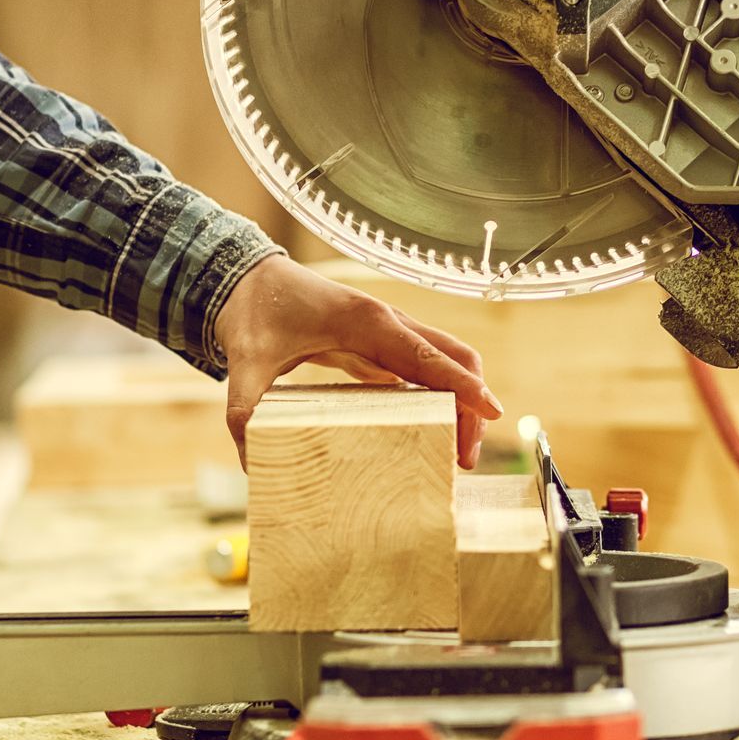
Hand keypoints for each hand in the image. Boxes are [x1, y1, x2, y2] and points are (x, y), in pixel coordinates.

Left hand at [215, 254, 502, 467]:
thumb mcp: (246, 362)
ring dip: (460, 399)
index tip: (493, 413)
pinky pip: (423, 365)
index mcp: (366, 322)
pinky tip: (432, 427)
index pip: (429, 356)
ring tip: (456, 451)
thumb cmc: (254, 311)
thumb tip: (252, 462)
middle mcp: (386, 321)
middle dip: (472, 404)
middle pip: (454, 357)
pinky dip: (439, 393)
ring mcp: (386, 330)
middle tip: (465, 458)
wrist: (246, 277)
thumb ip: (245, 410)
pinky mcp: (378, 342)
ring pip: (445, 360)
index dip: (464, 386)